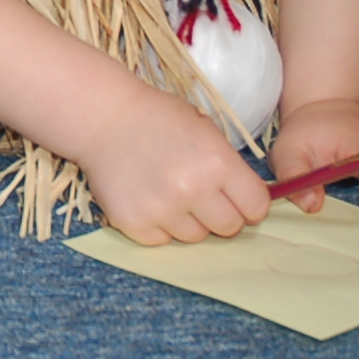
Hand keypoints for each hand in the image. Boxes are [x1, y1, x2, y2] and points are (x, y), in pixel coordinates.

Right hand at [83, 84, 269, 245]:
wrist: (102, 118)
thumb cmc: (158, 118)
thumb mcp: (206, 131)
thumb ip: (230, 167)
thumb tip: (251, 203)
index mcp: (217, 163)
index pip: (256, 207)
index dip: (249, 204)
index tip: (238, 198)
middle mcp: (193, 189)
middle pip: (229, 228)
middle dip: (221, 215)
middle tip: (202, 197)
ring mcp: (162, 210)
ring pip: (195, 237)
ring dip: (189, 221)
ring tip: (170, 193)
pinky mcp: (134, 223)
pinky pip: (162, 240)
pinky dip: (159, 226)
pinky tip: (148, 198)